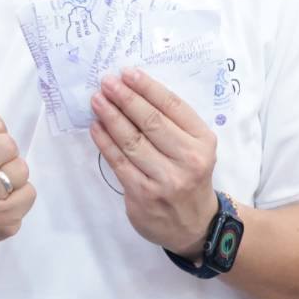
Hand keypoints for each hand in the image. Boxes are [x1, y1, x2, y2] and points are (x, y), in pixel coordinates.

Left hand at [89, 67, 217, 258]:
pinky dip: (105, 142)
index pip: (173, 106)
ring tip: (97, 100)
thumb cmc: (190, 176)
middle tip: (107, 82)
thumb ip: (174, 123)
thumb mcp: (197, 148)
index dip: (147, 87)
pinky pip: (119, 162)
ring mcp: (165, 179)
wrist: (195, 225)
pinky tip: (96, 127)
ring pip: (132, 141)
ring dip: (111, 116)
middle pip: (151, 122)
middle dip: (125, 98)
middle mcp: (187, 160)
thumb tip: (135, 92)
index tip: (127, 73)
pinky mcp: (143, 195)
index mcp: (202, 142)